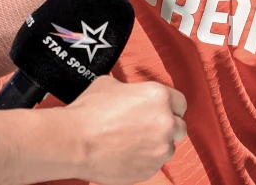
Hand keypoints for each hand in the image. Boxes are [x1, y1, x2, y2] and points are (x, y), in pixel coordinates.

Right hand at [65, 76, 186, 184]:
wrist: (75, 142)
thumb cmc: (89, 112)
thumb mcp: (110, 85)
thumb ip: (131, 90)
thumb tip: (131, 95)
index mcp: (158, 97)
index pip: (180, 102)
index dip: (169, 106)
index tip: (160, 111)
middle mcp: (165, 122)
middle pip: (179, 127)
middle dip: (166, 127)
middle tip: (146, 127)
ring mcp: (160, 149)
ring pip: (168, 148)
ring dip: (156, 145)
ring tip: (132, 142)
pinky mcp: (150, 169)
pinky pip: (154, 164)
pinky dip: (144, 160)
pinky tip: (126, 153)